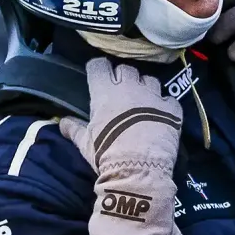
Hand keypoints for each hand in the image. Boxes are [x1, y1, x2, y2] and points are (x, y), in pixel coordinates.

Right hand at [59, 57, 184, 234]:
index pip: (99, 66)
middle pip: (126, 69)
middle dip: (123, 77)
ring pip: (150, 80)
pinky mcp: (172, 108)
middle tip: (121, 91)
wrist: (139, 169)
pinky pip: (170, 99)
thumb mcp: (86, 143)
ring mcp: (154, 96)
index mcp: (105, 92)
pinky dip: (166, 105)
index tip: (98, 75)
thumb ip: (75, 129)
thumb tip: (62, 122)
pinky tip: (162, 115)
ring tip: (143, 102)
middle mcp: (130, 88)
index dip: (99, 69)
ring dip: (146, 87)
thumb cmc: (107, 153)